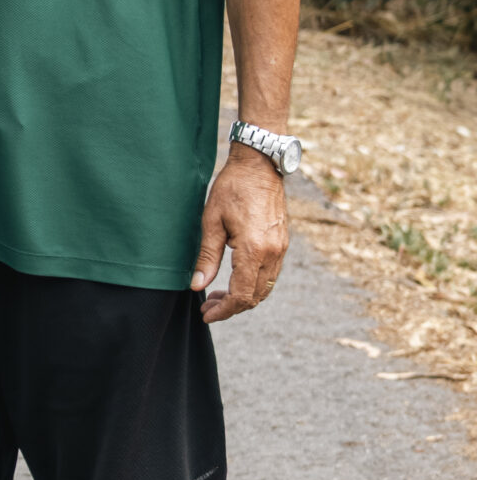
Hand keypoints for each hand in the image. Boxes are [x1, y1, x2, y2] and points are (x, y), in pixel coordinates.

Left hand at [190, 144, 288, 322]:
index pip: (241, 295)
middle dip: (231, 307)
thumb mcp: (211, 222)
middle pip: (255, 296)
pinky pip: (270, 274)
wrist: (259, 165)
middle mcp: (273, 252)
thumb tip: (197, 286)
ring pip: (265, 288)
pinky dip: (253, 284)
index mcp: (254, 249)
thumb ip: (207, 257)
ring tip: (217, 295)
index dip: (224, 310)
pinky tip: (234, 279)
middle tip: (208, 307)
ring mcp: (281, 248)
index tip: (206, 314)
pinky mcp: (283, 243)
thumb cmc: (232, 188)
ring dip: (243, 297)